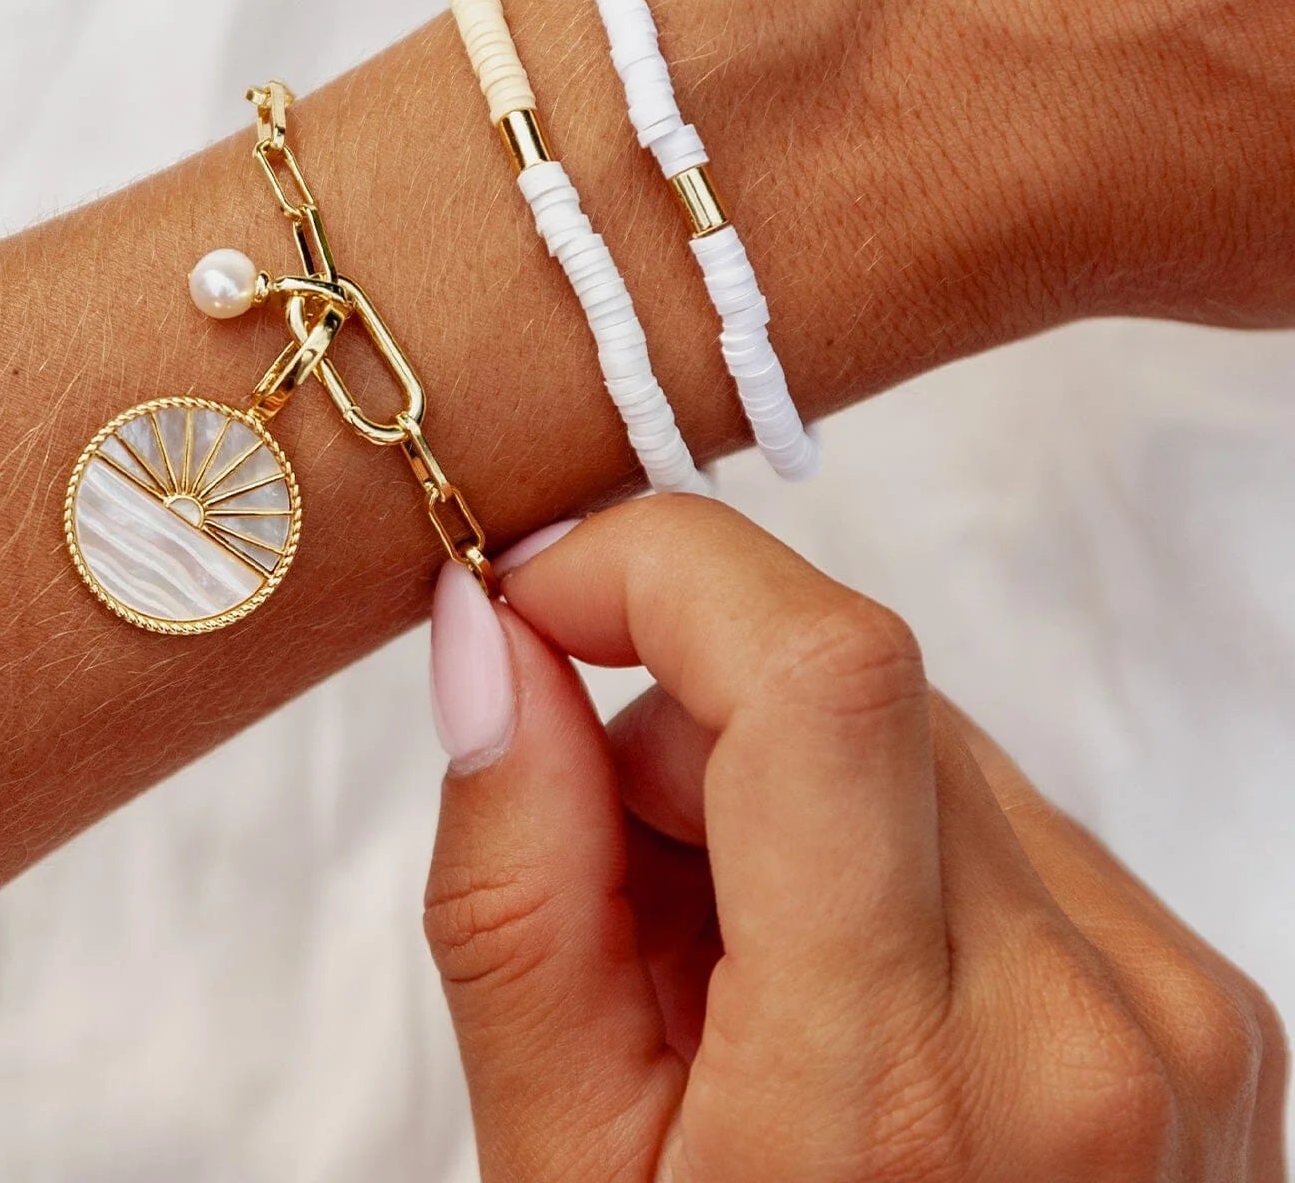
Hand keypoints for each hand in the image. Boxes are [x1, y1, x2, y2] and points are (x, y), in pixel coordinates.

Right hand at [423, 498, 1286, 1179]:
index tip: (544, 599)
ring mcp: (1172, 1006)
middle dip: (684, 713)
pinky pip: (993, 810)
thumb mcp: (562, 1166)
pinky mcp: (1198, 993)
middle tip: (619, 878)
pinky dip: (874, 839)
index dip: (661, 570)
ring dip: (781, 782)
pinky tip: (834, 986)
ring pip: (920, 730)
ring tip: (730, 969)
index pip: (822, 670)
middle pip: (855, 681)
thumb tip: (494, 637)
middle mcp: (1088, 1017)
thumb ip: (514, 880)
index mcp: (906, 1082)